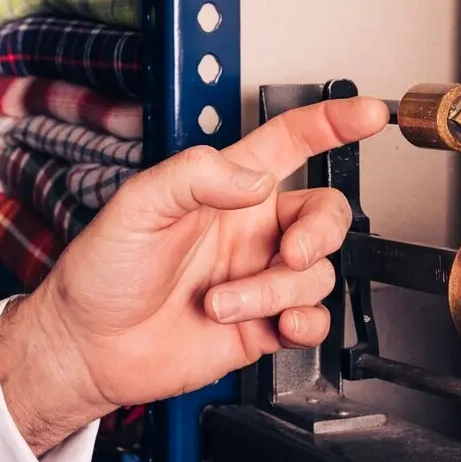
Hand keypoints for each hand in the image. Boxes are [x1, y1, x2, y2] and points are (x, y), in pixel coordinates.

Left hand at [0, 97, 389, 454]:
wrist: (88, 348)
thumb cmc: (103, 271)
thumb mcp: (138, 205)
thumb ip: (196, 176)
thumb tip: (256, 180)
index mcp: (229, 188)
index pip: (295, 142)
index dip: (335, 122)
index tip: (371, 114)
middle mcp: (254, 229)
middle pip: (326, 214)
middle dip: (319, 233)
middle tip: (286, 252)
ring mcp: (261, 277)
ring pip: (315, 274)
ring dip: (274, 292)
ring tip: (221, 303)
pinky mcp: (263, 325)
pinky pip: (314, 319)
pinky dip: (305, 324)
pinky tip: (276, 325)